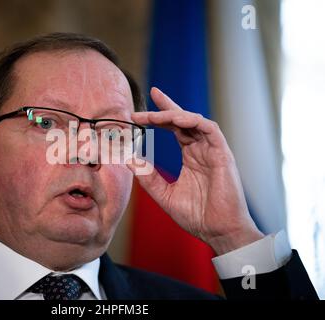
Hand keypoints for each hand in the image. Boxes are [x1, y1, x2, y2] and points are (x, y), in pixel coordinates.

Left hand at [127, 87, 263, 254]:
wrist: (218, 232)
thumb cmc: (196, 215)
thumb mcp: (164, 194)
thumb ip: (147, 177)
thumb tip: (128, 159)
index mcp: (190, 156)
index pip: (174, 129)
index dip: (158, 118)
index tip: (137, 114)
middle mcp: (201, 149)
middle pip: (183, 120)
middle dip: (165, 108)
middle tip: (147, 99)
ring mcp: (213, 151)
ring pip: (194, 121)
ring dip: (174, 114)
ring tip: (153, 114)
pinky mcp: (223, 154)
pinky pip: (209, 130)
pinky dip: (193, 122)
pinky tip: (176, 120)